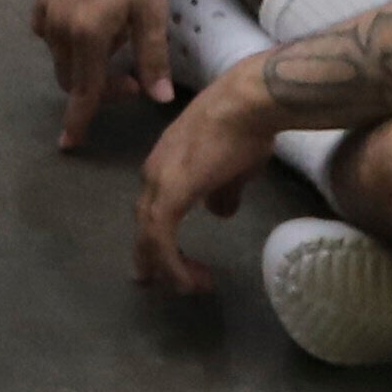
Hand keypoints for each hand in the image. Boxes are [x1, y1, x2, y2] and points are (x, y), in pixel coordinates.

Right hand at [36, 0, 178, 147]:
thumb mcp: (152, 12)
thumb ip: (151, 58)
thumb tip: (157, 99)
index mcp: (87, 35)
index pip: (83, 91)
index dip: (78, 121)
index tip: (69, 144)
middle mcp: (58, 25)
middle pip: (71, 77)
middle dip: (97, 87)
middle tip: (131, 77)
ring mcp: (45, 7)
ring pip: (59, 54)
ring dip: (83, 61)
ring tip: (115, 41)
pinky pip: (47, 28)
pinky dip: (66, 37)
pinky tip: (87, 22)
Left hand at [130, 67, 284, 297]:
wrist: (247, 104)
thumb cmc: (246, 129)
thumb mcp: (234, 169)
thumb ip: (222, 191)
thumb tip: (219, 212)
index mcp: (165, 165)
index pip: (154, 209)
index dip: (160, 238)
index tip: (175, 264)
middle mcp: (154, 173)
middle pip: (144, 224)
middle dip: (154, 258)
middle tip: (160, 284)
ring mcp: (159, 181)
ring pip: (150, 235)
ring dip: (167, 266)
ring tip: (189, 287)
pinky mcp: (171, 191)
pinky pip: (161, 237)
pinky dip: (171, 263)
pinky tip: (186, 281)